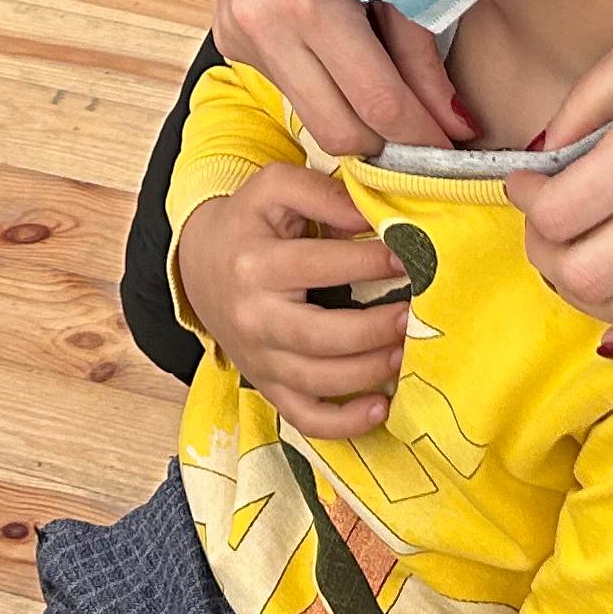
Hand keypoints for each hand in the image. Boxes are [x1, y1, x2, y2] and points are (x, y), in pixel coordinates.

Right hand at [173, 168, 408, 439]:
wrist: (199, 265)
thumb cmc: (248, 224)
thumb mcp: (273, 189)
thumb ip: (322, 193)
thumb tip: (372, 216)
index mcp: (255, 265)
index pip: (320, 266)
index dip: (370, 262)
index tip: (409, 256)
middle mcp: (254, 318)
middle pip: (321, 336)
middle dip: (375, 329)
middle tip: (414, 314)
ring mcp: (260, 359)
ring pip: (319, 381)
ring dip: (370, 372)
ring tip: (406, 350)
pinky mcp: (267, 385)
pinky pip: (305, 418)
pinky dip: (345, 424)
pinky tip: (380, 407)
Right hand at [207, 0, 473, 159]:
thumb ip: (421, 52)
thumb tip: (456, 123)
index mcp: (308, 1)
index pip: (377, 106)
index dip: (422, 136)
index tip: (454, 145)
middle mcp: (263, 24)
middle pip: (340, 132)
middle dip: (389, 139)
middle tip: (427, 128)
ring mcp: (237, 33)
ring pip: (311, 118)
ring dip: (354, 115)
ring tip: (386, 84)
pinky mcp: (227, 36)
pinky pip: (287, 87)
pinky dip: (322, 85)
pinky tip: (340, 52)